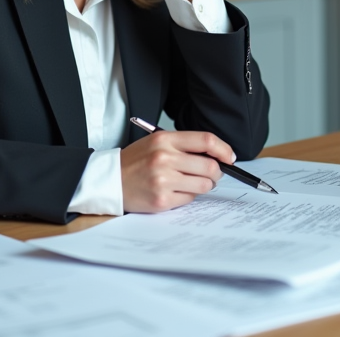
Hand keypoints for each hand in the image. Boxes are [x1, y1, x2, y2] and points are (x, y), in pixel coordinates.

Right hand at [120, 130, 234, 212]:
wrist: (110, 180)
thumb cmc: (136, 161)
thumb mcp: (157, 143)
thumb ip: (184, 146)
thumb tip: (217, 155)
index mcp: (165, 140)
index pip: (206, 140)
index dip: (224, 149)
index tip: (229, 157)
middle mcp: (165, 158)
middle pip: (210, 166)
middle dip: (217, 172)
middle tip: (212, 174)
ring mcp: (163, 180)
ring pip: (204, 185)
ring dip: (204, 185)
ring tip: (191, 182)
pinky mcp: (162, 200)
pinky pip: (190, 199)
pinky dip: (188, 196)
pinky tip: (175, 191)